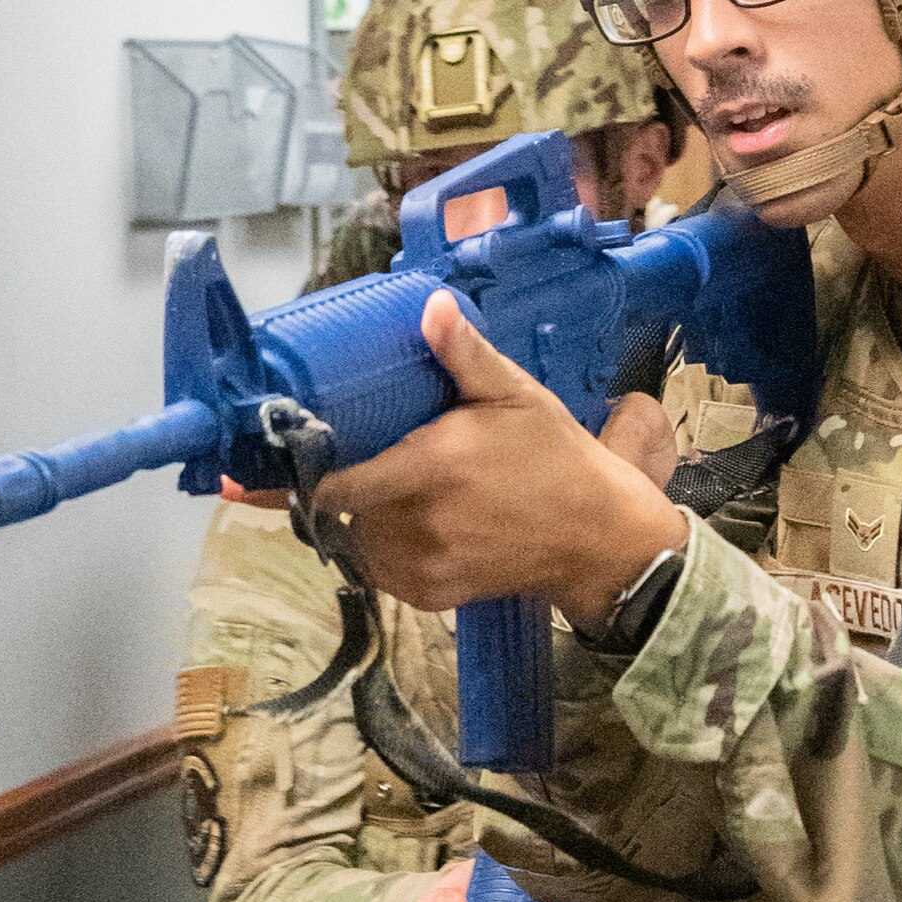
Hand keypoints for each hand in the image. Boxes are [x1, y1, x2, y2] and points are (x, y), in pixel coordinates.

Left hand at [311, 292, 687, 628]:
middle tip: (385, 465)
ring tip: (407, 496)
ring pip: (360, 542)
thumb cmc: (554, 458)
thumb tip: (432, 305)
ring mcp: (424, 565)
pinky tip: (421, 528)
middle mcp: (419, 522)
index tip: (304, 456)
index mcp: (431, 465)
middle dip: (357, 487)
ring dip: (370, 520)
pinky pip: (383, 573)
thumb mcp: (516, 394)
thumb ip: (465, 354)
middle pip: (347, 509)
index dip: (314, 471)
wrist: (596, 538)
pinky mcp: (431, 597)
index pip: (337, 484)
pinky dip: (389, 553)